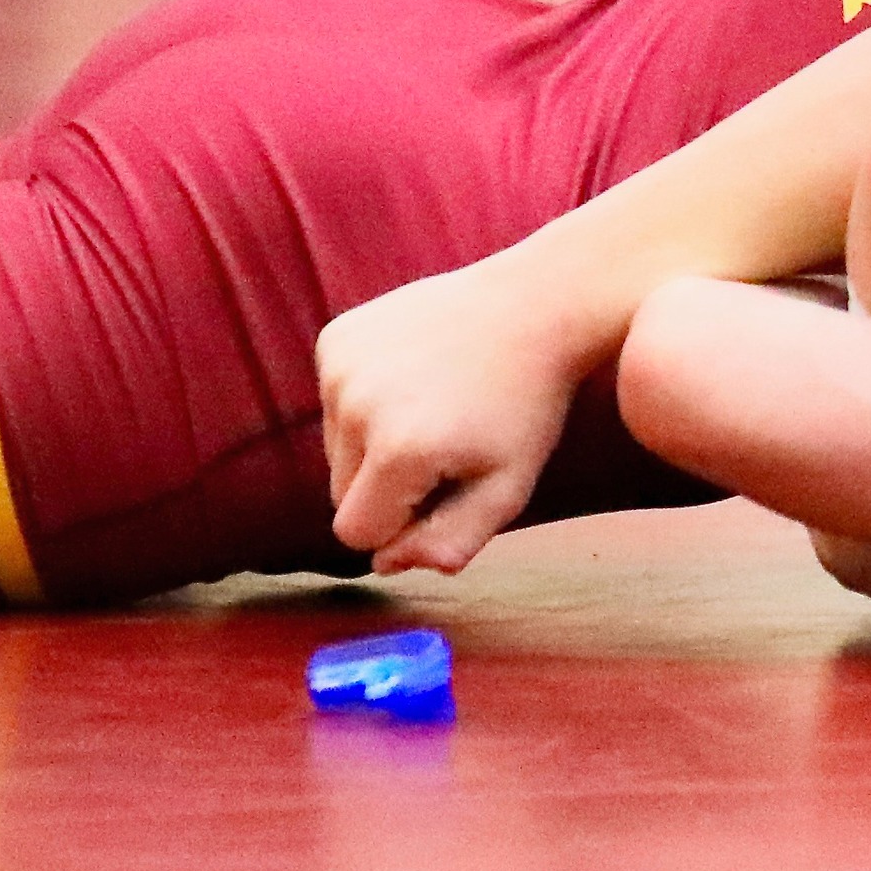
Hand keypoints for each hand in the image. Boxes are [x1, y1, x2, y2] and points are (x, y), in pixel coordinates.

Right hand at [318, 262, 583, 574]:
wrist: (535, 305)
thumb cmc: (527, 406)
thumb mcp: (507, 488)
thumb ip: (449, 541)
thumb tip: (384, 565)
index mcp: (399, 451)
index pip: (356, 533)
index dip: (399, 526)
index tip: (444, 492)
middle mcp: (357, 406)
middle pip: (341, 493)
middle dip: (385, 488)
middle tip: (446, 445)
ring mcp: (341, 365)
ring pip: (336, 447)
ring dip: (374, 443)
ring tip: (435, 407)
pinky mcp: (337, 336)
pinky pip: (335, 399)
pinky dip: (365, 399)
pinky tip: (417, 374)